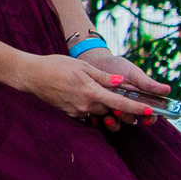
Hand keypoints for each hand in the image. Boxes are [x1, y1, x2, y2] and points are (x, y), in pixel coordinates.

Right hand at [21, 50, 162, 127]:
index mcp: (91, 92)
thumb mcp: (82, 66)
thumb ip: (104, 76)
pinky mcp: (70, 113)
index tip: (149, 110)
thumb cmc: (56, 66)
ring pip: (100, 111)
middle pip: (111, 109)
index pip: (119, 103)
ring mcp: (77, 111)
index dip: (136, 108)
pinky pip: (88, 112)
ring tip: (103, 93)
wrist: (31, 75)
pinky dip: (93, 106)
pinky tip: (86, 94)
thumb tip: (122, 82)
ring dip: (105, 105)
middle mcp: (86, 105)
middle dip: (119, 105)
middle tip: (126, 97)